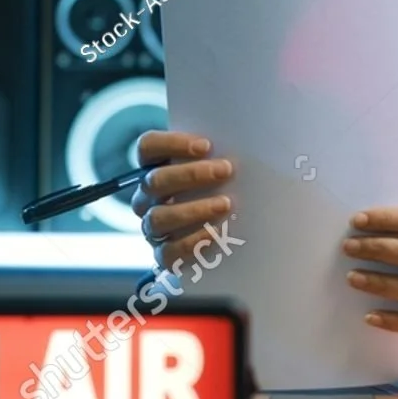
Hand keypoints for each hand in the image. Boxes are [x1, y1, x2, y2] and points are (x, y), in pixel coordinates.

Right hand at [130, 130, 234, 272]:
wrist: (227, 241)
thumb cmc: (223, 192)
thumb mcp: (219, 170)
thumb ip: (220, 156)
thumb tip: (249, 143)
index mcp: (156, 168)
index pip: (148, 147)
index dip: (171, 143)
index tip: (206, 145)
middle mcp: (148, 197)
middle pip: (155, 181)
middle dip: (191, 174)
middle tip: (225, 170)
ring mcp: (153, 227)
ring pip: (158, 217)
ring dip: (193, 209)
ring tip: (225, 204)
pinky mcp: (164, 255)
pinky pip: (169, 251)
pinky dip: (193, 241)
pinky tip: (216, 233)